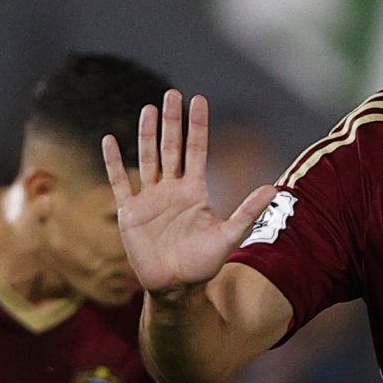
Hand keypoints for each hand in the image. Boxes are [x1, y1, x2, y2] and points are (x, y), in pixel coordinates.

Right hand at [103, 91, 277, 295]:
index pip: (196, 150)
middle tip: (171, 94)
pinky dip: (114, 162)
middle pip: (171, 148)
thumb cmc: (202, 265)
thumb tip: (273, 188)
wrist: (175, 288)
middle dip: (171, 122)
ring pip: (147, 158)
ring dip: (146, 134)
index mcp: (194, 191)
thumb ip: (248, 212)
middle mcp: (171, 190)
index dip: (197, 126)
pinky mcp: (130, 213)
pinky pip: (119, 182)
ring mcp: (149, 199)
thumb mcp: (228, 236)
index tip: (198, 100)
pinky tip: (109, 140)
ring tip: (147, 109)